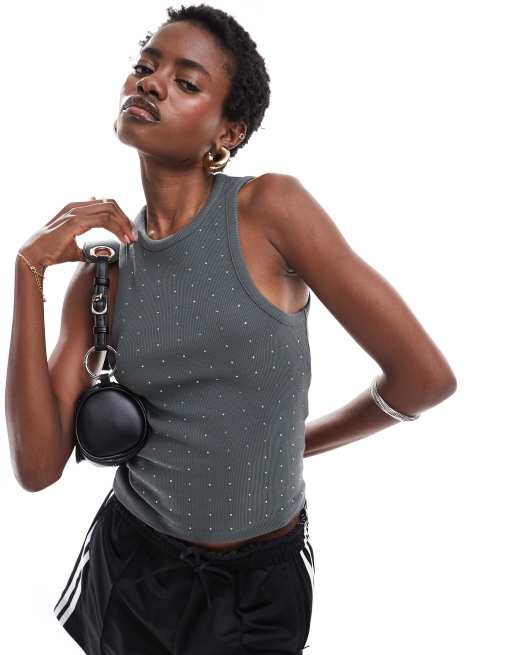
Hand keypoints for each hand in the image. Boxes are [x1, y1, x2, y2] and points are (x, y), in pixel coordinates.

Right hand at [18, 196, 137, 267]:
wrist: (36, 256)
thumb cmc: (54, 252)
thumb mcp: (77, 246)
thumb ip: (90, 246)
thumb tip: (103, 251)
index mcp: (77, 209)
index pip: (106, 205)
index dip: (121, 218)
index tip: (129, 234)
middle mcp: (76, 206)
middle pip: (111, 204)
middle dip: (125, 220)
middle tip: (134, 236)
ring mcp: (75, 212)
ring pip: (110, 210)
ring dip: (124, 225)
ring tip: (130, 240)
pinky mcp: (75, 221)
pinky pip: (103, 220)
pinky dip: (117, 229)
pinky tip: (123, 240)